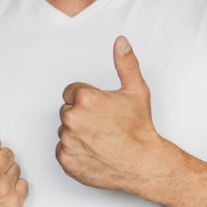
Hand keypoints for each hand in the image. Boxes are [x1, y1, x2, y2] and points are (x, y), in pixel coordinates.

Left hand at [56, 36, 161, 192]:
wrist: (143, 164)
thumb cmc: (140, 130)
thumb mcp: (136, 91)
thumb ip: (125, 63)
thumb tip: (121, 43)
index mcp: (85, 99)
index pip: (71, 93)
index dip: (87, 101)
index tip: (100, 111)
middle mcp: (72, 119)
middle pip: (67, 112)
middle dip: (81, 117)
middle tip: (103, 126)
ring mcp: (67, 141)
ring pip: (65, 132)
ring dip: (77, 135)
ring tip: (100, 140)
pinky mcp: (66, 160)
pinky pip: (62, 151)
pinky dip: (74, 153)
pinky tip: (93, 153)